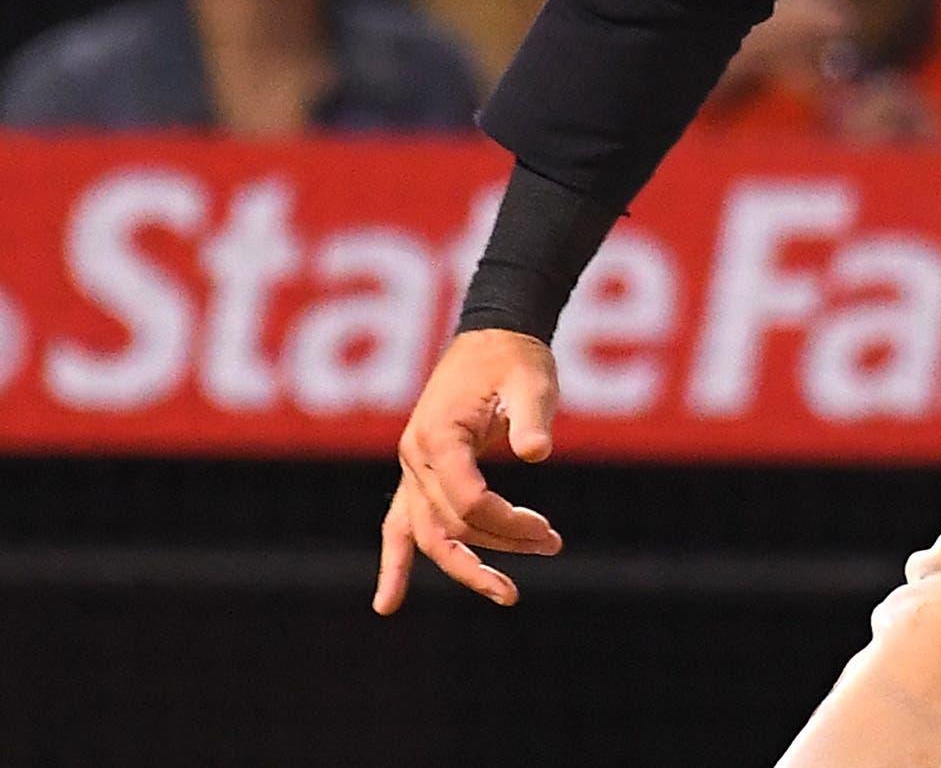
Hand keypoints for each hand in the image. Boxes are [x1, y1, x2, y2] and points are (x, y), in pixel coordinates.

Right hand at [373, 330, 562, 614]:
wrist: (494, 335)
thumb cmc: (516, 359)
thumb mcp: (532, 381)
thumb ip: (532, 415)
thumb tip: (538, 451)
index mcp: (438, 435)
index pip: (468, 500)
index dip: (508, 523)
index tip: (547, 530)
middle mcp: (415, 456)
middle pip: (450, 524)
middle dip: (500, 545)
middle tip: (552, 546)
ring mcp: (412, 467)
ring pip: (428, 533)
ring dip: (468, 563)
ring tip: (508, 593)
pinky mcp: (419, 473)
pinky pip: (400, 526)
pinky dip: (395, 563)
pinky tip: (388, 603)